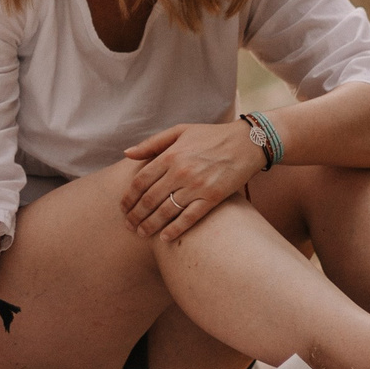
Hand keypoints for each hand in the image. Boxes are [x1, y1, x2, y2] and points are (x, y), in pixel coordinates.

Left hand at [121, 121, 264, 242]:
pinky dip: (175, 229)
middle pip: (149, 199)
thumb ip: (152, 143)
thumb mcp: (179, 131)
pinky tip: (165, 237)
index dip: (128, 198)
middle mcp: (180, 172)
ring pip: (166, 211)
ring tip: (141, 233)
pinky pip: (189, 218)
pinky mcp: (212, 198)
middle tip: (129, 226)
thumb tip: (127, 153)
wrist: (246, 143)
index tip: (123, 209)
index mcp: (170, 155)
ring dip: (150, 225)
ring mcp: (197, 186)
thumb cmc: (211, 136)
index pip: (140, 181)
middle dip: (135, 216)